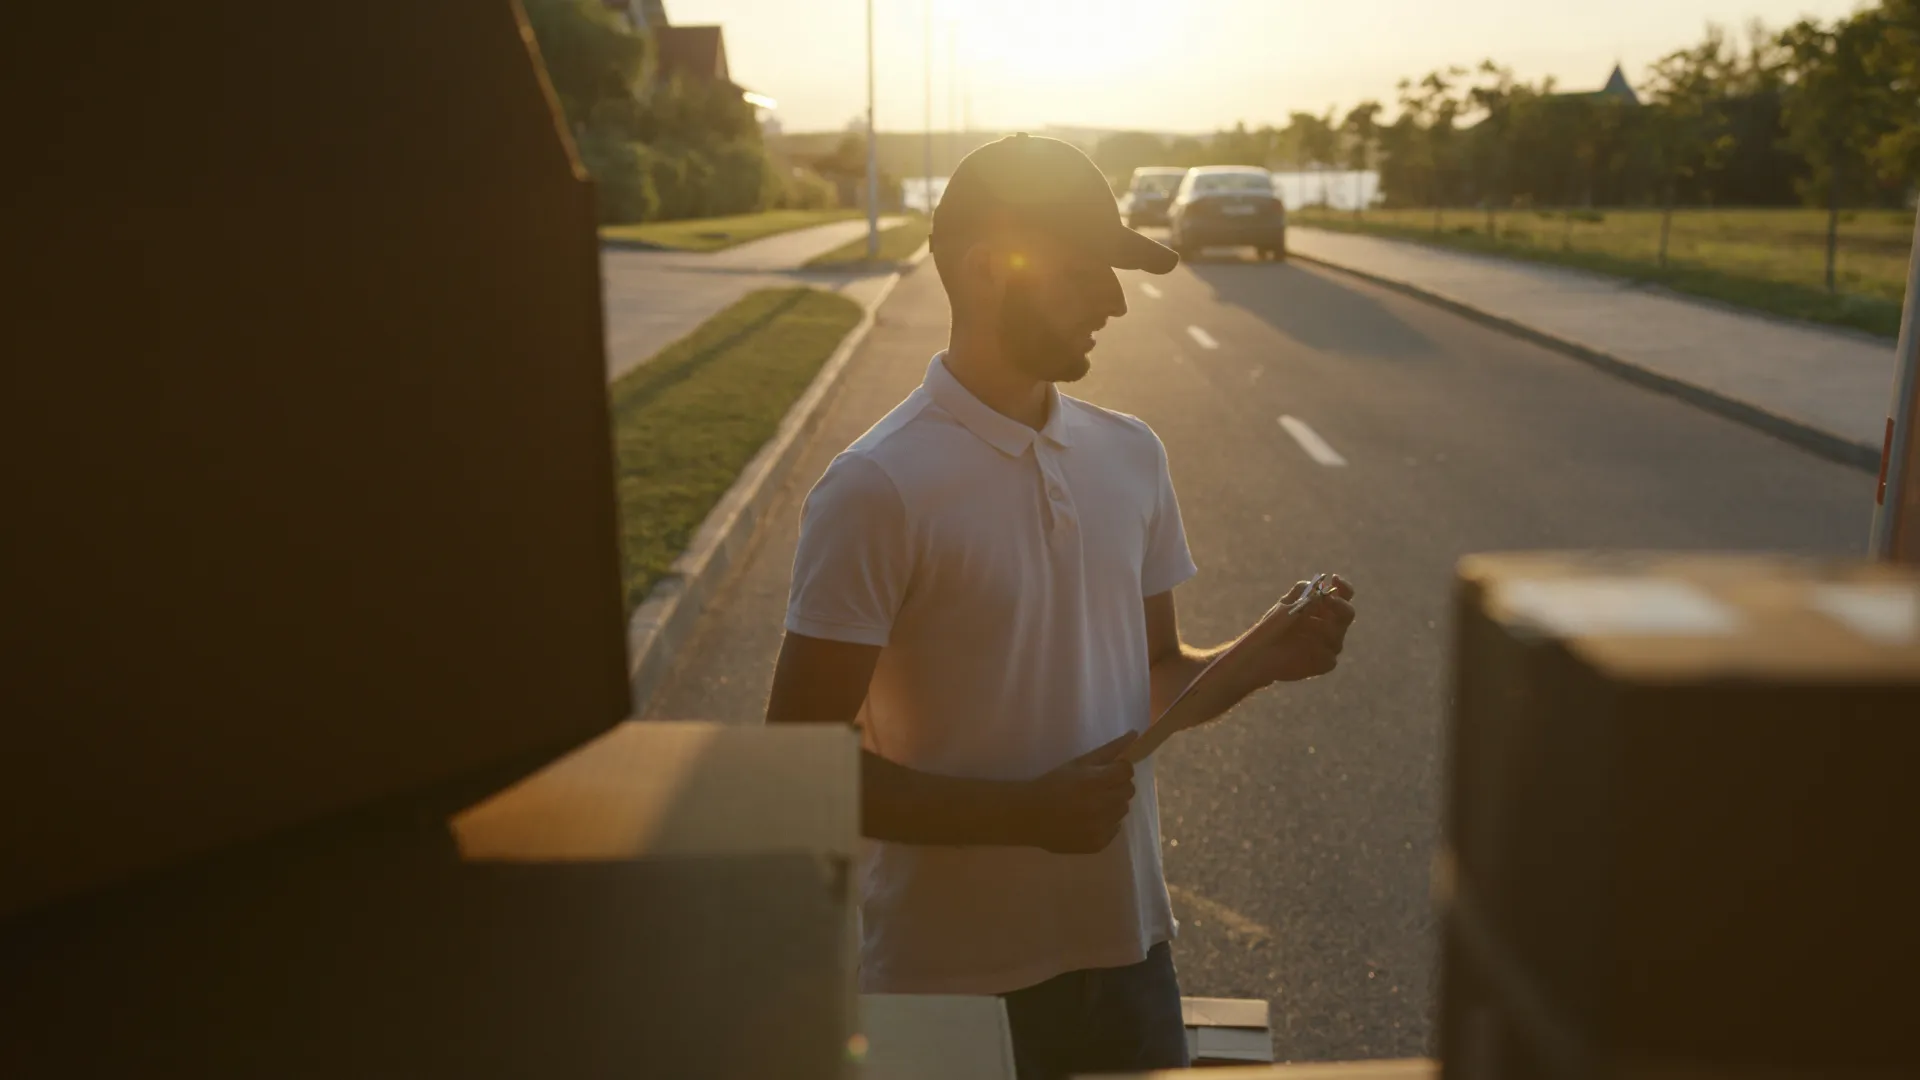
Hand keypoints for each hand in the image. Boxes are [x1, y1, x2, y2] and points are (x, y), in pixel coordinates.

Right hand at [1015, 732, 1137, 853]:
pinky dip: (1106, 823)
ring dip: (1112, 804)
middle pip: (1128, 790)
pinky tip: (1087, 820)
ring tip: (1091, 804)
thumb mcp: (1079, 763)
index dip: (1119, 769)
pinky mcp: (1099, 843)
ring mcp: (1101, 827)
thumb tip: (1135, 734)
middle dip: (1117, 786)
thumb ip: (1109, 749)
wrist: (1030, 816)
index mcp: (1095, 781)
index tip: (1107, 771)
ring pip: (1123, 810)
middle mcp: (1102, 805)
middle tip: (1098, 787)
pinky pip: (1115, 829)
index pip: (1126, 771)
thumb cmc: (1054, 784)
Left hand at [1248, 574, 1356, 683]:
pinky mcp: (1325, 662)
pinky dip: (1314, 652)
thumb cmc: (1273, 626)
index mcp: (1325, 608)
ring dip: (1319, 630)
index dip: (1344, 587)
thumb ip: (1302, 593)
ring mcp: (1330, 644)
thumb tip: (1320, 589)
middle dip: (1339, 606)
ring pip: (1338, 636)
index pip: (1345, 594)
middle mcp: (1332, 625)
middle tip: (1327, 601)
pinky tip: (1299, 650)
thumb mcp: (1285, 605)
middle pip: (1348, 613)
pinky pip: (1329, 657)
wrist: (1261, 653)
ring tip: (1299, 631)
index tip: (1334, 579)